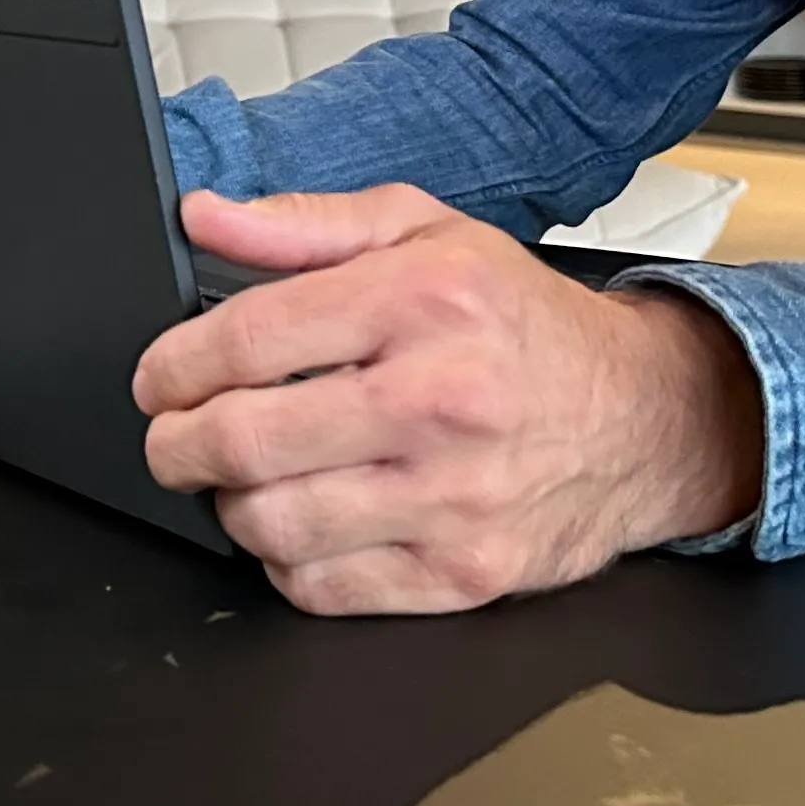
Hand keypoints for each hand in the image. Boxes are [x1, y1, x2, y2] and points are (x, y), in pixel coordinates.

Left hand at [130, 185, 765, 614]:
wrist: (645, 418)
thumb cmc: (525, 324)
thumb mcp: (426, 234)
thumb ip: (305, 225)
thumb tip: (204, 217)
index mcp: (423, 301)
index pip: (249, 339)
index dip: (173, 365)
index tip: (159, 377)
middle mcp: (439, 399)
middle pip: (245, 439)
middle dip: (176, 442)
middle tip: (171, 436)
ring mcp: (452, 497)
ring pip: (272, 523)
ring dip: (228, 505)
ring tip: (238, 478)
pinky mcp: (462, 573)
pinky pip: (323, 588)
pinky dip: (285, 562)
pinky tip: (299, 522)